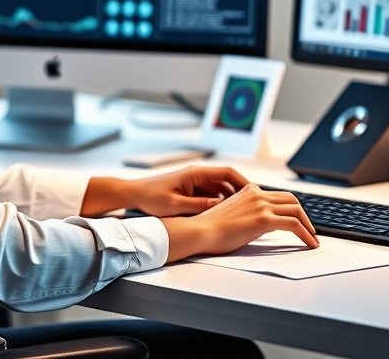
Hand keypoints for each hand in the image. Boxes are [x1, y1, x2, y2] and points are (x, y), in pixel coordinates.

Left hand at [128, 165, 248, 216]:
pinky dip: (219, 203)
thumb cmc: (151, 197)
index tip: (254, 191)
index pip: (227, 172)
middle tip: (253, 205)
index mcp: (195, 174)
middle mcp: (197, 175)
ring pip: (220, 189)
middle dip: (240, 192)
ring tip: (242, 212)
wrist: (134, 194)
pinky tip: (223, 215)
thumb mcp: (175, 204)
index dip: (242, 181)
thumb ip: (198, 205)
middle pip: (226, 181)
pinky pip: (211, 195)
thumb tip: (219, 205)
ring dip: (230, 199)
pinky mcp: (191, 190)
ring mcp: (194, 183)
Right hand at [162, 184, 317, 260]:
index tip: (298, 220)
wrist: (200, 231)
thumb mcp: (233, 214)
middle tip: (309, 229)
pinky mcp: (264, 219)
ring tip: (312, 238)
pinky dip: (305, 233)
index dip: (292, 208)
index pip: (279, 196)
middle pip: (292, 200)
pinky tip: (309, 243)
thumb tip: (261, 223)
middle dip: (303, 215)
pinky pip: (294, 224)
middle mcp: (257, 193)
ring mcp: (261, 205)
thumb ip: (249, 213)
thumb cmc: (211, 228)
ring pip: (296, 210)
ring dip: (308, 225)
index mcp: (249, 190)